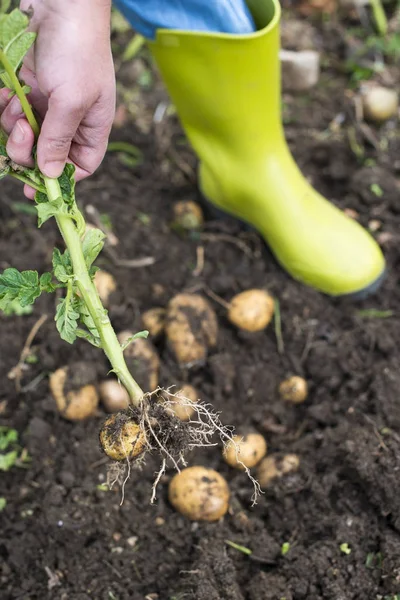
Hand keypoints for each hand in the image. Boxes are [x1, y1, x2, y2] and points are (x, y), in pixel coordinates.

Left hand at [0, 0, 114, 196]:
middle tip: (21, 133)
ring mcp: (48, 105)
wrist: (60, 4)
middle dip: (29, 150)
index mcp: (93, 127)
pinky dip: (4, 109)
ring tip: (13, 105)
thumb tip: (52, 175)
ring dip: (13, 127)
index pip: (81, 166)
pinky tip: (6, 93)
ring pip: (26, 137)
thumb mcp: (71, 101)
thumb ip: (59, 140)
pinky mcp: (28, 90)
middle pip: (48, 155)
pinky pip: (11, 114)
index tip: (36, 187)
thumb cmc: (77, 51)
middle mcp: (71, 120)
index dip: (61, 178)